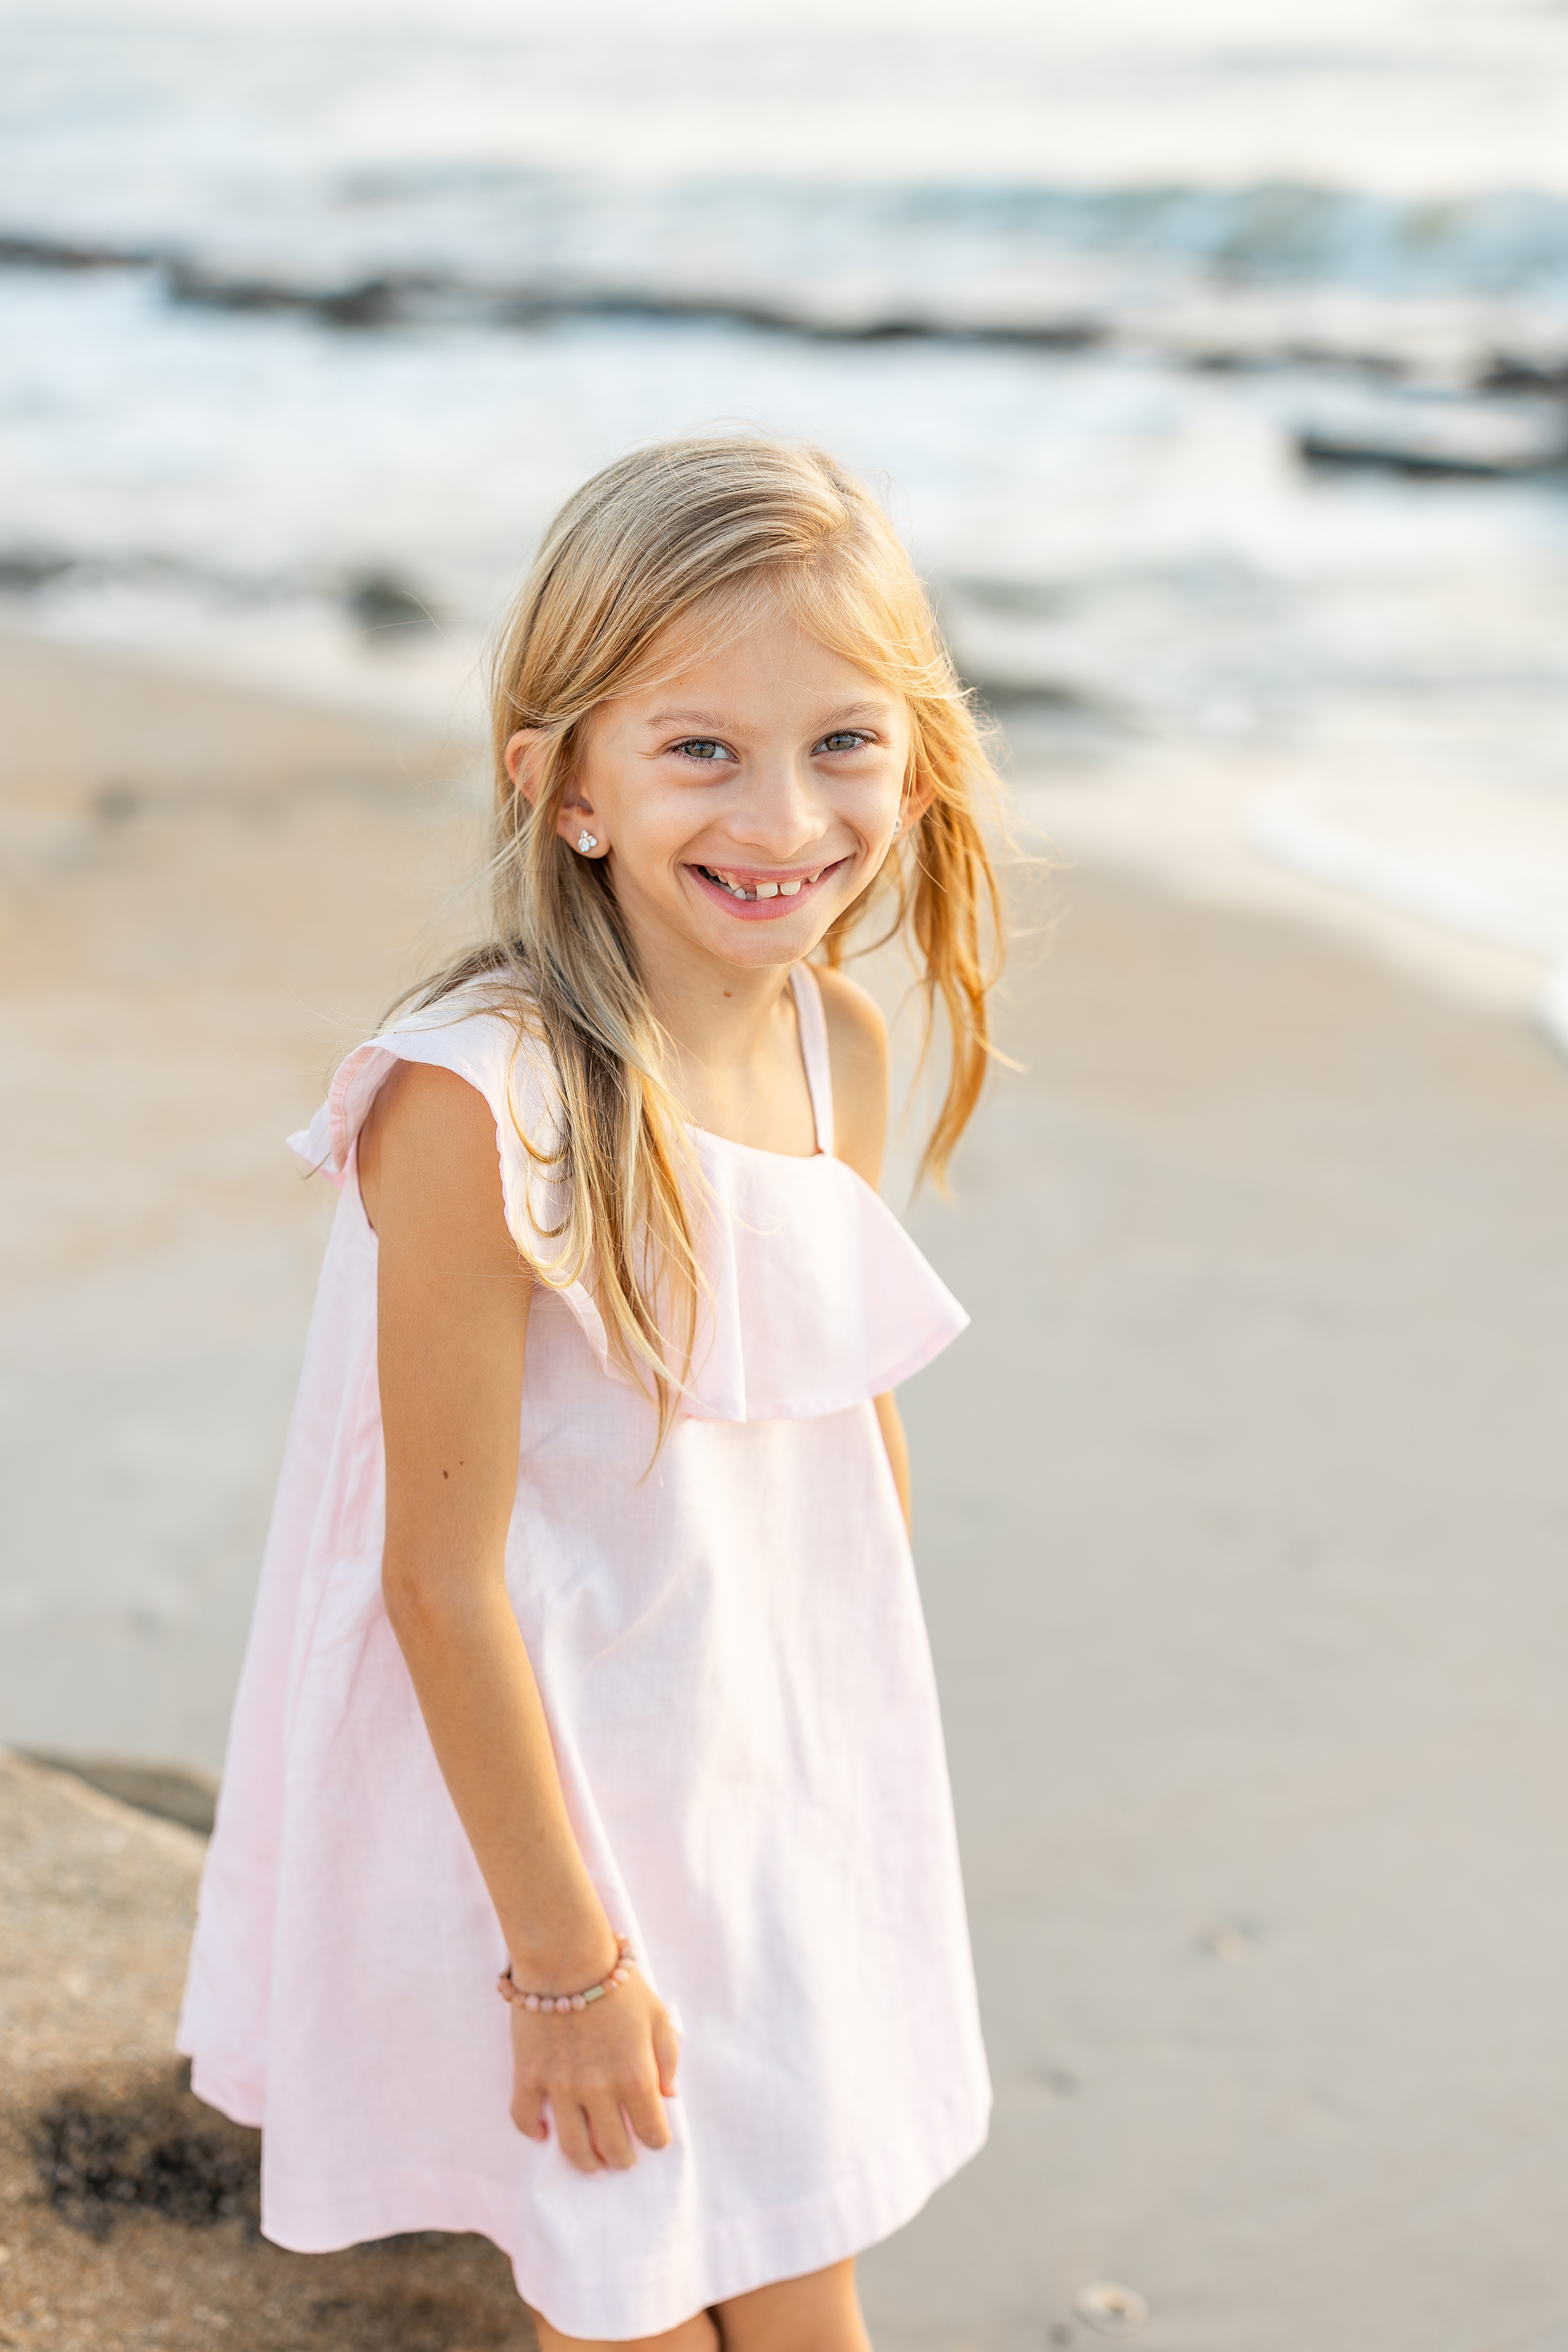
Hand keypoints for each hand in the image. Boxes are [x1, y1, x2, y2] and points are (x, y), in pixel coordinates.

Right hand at [509, 1970, 679, 2171]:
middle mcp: (599, 2091)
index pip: (652, 2132)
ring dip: (585, 2162)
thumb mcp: (658, 2015)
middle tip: (622, 2159)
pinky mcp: (529, 2077)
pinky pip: (526, 2119)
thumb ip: (668, 2058)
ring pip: (573, 2146)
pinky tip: (545, 2133)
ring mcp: (561, 2087)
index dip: (656, 2140)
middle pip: (613, 2147)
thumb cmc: (618, 1983)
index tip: (654, 2139)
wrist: (567, 1956)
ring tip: (592, 2165)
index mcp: (635, 2077)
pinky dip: (534, 2132)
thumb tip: (669, 2096)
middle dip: (622, 2159)